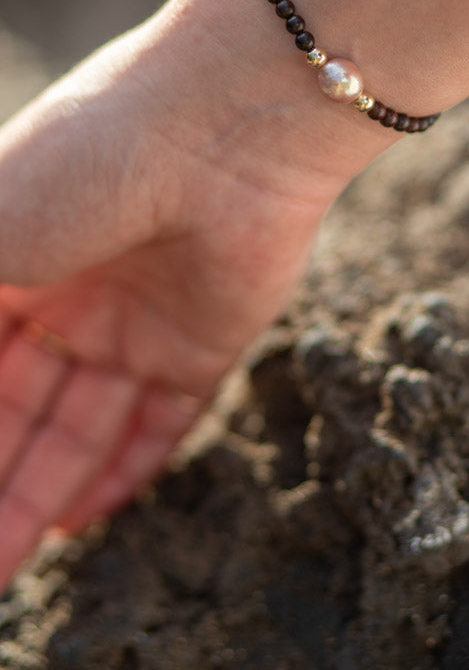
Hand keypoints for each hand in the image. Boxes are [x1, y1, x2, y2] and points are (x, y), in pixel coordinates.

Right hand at [0, 0, 358, 591]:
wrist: (224, 126)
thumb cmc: (86, 164)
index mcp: (13, 257)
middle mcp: (73, 292)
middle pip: (22, 407)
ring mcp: (139, 319)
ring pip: (85, 424)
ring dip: (48, 490)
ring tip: (11, 565)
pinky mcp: (206, 340)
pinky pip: (163, 420)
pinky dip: (127, 469)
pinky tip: (85, 520)